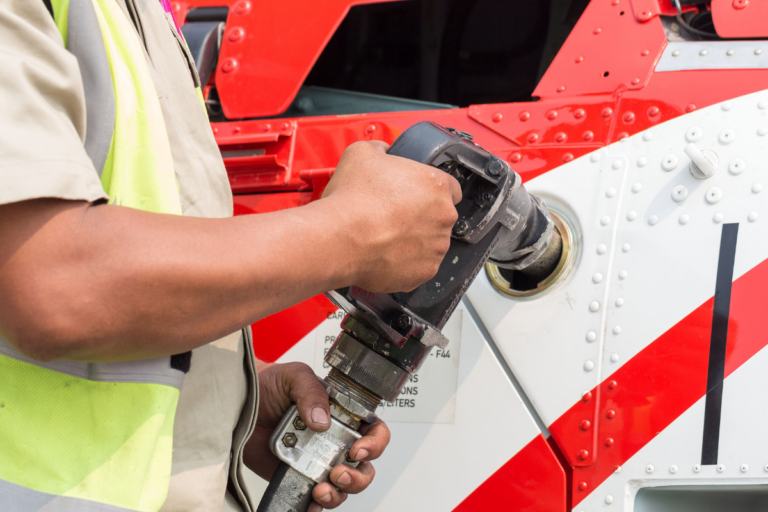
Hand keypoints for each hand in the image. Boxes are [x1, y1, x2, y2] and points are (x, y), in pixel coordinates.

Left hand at [244, 361, 390, 509]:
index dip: (375, 444)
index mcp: (343, 415)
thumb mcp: (294, 376)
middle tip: (338, 473)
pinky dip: (316, 507)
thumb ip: (311, 390)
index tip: (358, 450)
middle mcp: (335, 441)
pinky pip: (315, 500)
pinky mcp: (298, 477)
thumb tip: (322, 420)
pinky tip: (311, 503)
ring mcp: (318, 461)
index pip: (374, 432)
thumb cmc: (270, 385)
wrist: (239, 402)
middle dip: (358, 476)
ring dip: (338, 494)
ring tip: (321, 489)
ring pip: (344, 487)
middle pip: (364, 467)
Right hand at [321, 141, 460, 292]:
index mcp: (436, 185)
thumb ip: (381, 149)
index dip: (429, 190)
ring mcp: (436, 247)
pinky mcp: (425, 271)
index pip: (450, 187)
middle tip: (394, 216)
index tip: (415, 195)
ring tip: (386, 236)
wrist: (339, 238)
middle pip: (440, 216)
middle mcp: (444, 216)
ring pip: (431, 242)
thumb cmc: (352, 199)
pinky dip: (406, 262)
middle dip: (421, 216)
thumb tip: (382, 152)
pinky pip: (420, 266)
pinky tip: (385, 253)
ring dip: (415, 240)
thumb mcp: (362, 153)